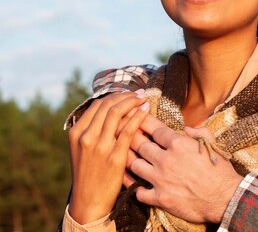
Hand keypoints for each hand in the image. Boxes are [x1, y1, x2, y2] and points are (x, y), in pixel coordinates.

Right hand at [68, 91, 148, 223]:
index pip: (97, 105)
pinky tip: (145, 111)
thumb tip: (106, 110)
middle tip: (138, 93)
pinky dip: (138, 116)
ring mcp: (100, 146)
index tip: (127, 94)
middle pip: (108, 105)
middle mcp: (86, 137)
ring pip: (117, 113)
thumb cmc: (89, 173)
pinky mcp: (114, 156)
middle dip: (125, 96)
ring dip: (133, 102)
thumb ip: (90, 130)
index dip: (115, 96)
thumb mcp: (81, 149)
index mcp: (76, 133)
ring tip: (143, 99)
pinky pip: (128, 129)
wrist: (88, 200)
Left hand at [126, 115, 243, 223]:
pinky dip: (134, 186)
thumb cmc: (220, 171)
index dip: (143, 120)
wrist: (225, 198)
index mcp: (179, 144)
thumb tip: (187, 128)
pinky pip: (138, 191)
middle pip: (139, 143)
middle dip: (130, 135)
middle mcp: (166, 159)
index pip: (154, 128)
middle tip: (124, 132)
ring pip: (133, 165)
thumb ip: (199, 132)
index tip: (135, 116)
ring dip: (128, 159)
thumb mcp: (212, 145)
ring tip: (124, 154)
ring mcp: (161, 179)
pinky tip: (133, 182)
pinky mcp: (160, 198)